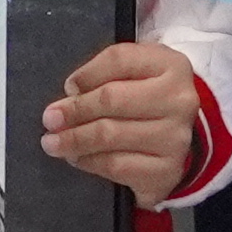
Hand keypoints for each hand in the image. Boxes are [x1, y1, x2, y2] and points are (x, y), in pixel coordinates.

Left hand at [40, 41, 200, 206]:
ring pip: (111, 135)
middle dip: (75, 110)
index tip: (68, 87)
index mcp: (171, 65)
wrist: (182, 138)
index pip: (120, 60)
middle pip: (112, 99)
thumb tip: (72, 94)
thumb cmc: (148, 98)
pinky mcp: (167, 171)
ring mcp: (175, 138)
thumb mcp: (136, 73)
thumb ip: (107, 74)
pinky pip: (116, 166)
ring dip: (74, 139)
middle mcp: (179, 101)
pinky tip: (77, 158)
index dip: (88, 73)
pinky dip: (90, 162)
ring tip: (54, 142)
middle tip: (49, 119)